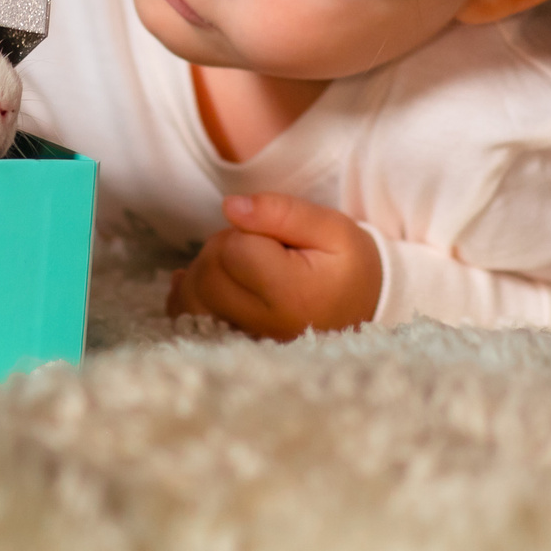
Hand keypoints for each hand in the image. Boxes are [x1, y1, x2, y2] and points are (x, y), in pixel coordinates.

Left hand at [166, 194, 381, 339]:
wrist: (364, 306)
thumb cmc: (347, 264)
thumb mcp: (330, 226)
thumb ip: (281, 211)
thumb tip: (229, 206)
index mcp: (292, 294)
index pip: (235, 250)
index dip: (246, 229)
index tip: (275, 235)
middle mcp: (265, 324)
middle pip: (209, 275)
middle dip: (221, 247)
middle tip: (257, 244)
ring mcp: (246, 339)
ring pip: (192, 298)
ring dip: (204, 270)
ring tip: (238, 263)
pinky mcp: (234, 344)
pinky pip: (187, 319)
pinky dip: (186, 293)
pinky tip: (200, 278)